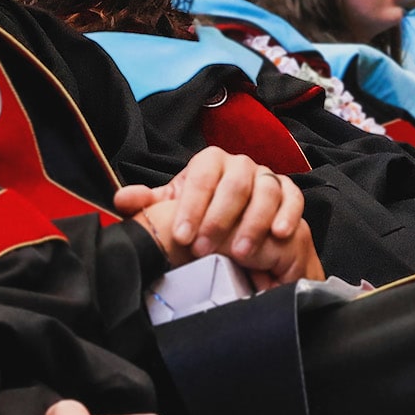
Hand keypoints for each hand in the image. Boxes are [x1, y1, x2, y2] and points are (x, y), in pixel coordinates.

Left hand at [114, 148, 322, 286]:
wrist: (230, 213)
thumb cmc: (198, 209)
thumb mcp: (172, 206)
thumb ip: (148, 202)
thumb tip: (121, 200)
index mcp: (209, 161)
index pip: (201, 176)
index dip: (192, 206)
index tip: (182, 236)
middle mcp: (240, 165)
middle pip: (234, 184)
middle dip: (219, 218)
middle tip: (205, 248)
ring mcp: (266, 177)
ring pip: (265, 190)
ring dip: (253, 222)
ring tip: (240, 252)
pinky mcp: (288, 192)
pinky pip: (293, 198)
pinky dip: (288, 214)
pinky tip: (278, 234)